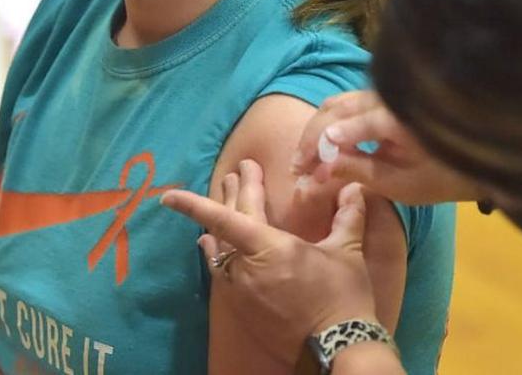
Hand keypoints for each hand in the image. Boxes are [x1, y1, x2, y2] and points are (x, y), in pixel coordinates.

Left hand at [161, 163, 377, 362]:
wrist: (338, 347)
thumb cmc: (342, 297)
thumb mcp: (347, 253)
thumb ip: (347, 216)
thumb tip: (354, 188)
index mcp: (270, 247)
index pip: (224, 219)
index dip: (193, 205)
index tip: (167, 196)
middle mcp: (248, 266)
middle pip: (227, 226)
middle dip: (231, 195)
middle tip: (234, 175)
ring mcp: (242, 289)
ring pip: (221, 250)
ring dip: (220, 226)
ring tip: (221, 202)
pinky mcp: (243, 307)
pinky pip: (222, 273)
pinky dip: (217, 254)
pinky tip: (211, 248)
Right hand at [293, 91, 480, 204]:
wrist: (474, 154)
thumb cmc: (442, 175)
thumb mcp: (400, 184)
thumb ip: (357, 171)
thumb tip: (318, 170)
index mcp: (395, 116)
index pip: (348, 123)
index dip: (321, 144)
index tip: (304, 169)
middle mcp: (383, 96)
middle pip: (333, 109)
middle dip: (311, 139)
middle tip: (297, 169)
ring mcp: (380, 93)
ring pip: (335, 104)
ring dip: (316, 131)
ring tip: (305, 160)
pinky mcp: (378, 97)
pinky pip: (344, 105)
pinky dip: (327, 124)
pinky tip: (322, 146)